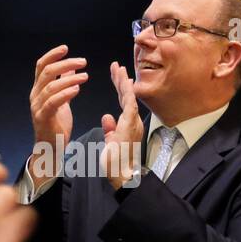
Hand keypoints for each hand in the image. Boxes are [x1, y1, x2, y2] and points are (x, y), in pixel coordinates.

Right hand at [28, 45, 86, 187]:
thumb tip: (71, 68)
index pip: (41, 66)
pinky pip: (52, 102)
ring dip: (69, 78)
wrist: (51, 148)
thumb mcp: (62, 100)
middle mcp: (35, 95)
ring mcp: (37, 106)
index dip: (52, 55)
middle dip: (65, 63)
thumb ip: (63, 84)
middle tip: (82, 62)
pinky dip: (65, 93)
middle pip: (46, 72)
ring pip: (50, 86)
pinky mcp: (42, 118)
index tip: (66, 48)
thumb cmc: (56, 125)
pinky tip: (77, 89)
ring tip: (85, 76)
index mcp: (38, 89)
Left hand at [99, 61, 144, 190]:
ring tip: (119, 69)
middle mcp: (133, 121)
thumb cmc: (116, 163)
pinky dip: (127, 92)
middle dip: (121, 80)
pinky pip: (130, 104)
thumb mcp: (110, 143)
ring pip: (129, 97)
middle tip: (116, 66)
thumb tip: (107, 118)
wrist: (121, 175)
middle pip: (126, 97)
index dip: (120, 88)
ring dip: (124, 82)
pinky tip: (125, 81)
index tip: (117, 76)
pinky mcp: (130, 125)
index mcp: (128, 124)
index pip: (123, 102)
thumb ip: (110, 129)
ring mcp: (133, 123)